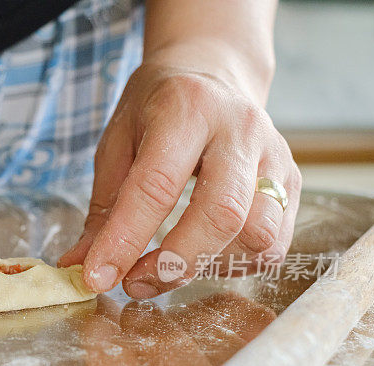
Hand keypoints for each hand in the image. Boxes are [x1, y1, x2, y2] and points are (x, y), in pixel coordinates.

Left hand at [59, 62, 300, 297]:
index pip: (156, 186)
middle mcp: (239, 129)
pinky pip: (274, 243)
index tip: (99, 276)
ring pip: (257, 235)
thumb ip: (102, 208)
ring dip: (207, 266)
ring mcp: (275, 155)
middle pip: (220, 215)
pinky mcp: (293, 181)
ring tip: (168, 267)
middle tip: (135, 284)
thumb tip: (80, 265)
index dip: (126, 240)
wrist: (214, 73)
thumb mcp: (117, 143)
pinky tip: (202, 256)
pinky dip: (235, 264)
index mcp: (186, 110)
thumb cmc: (158, 110)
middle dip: (174, 264)